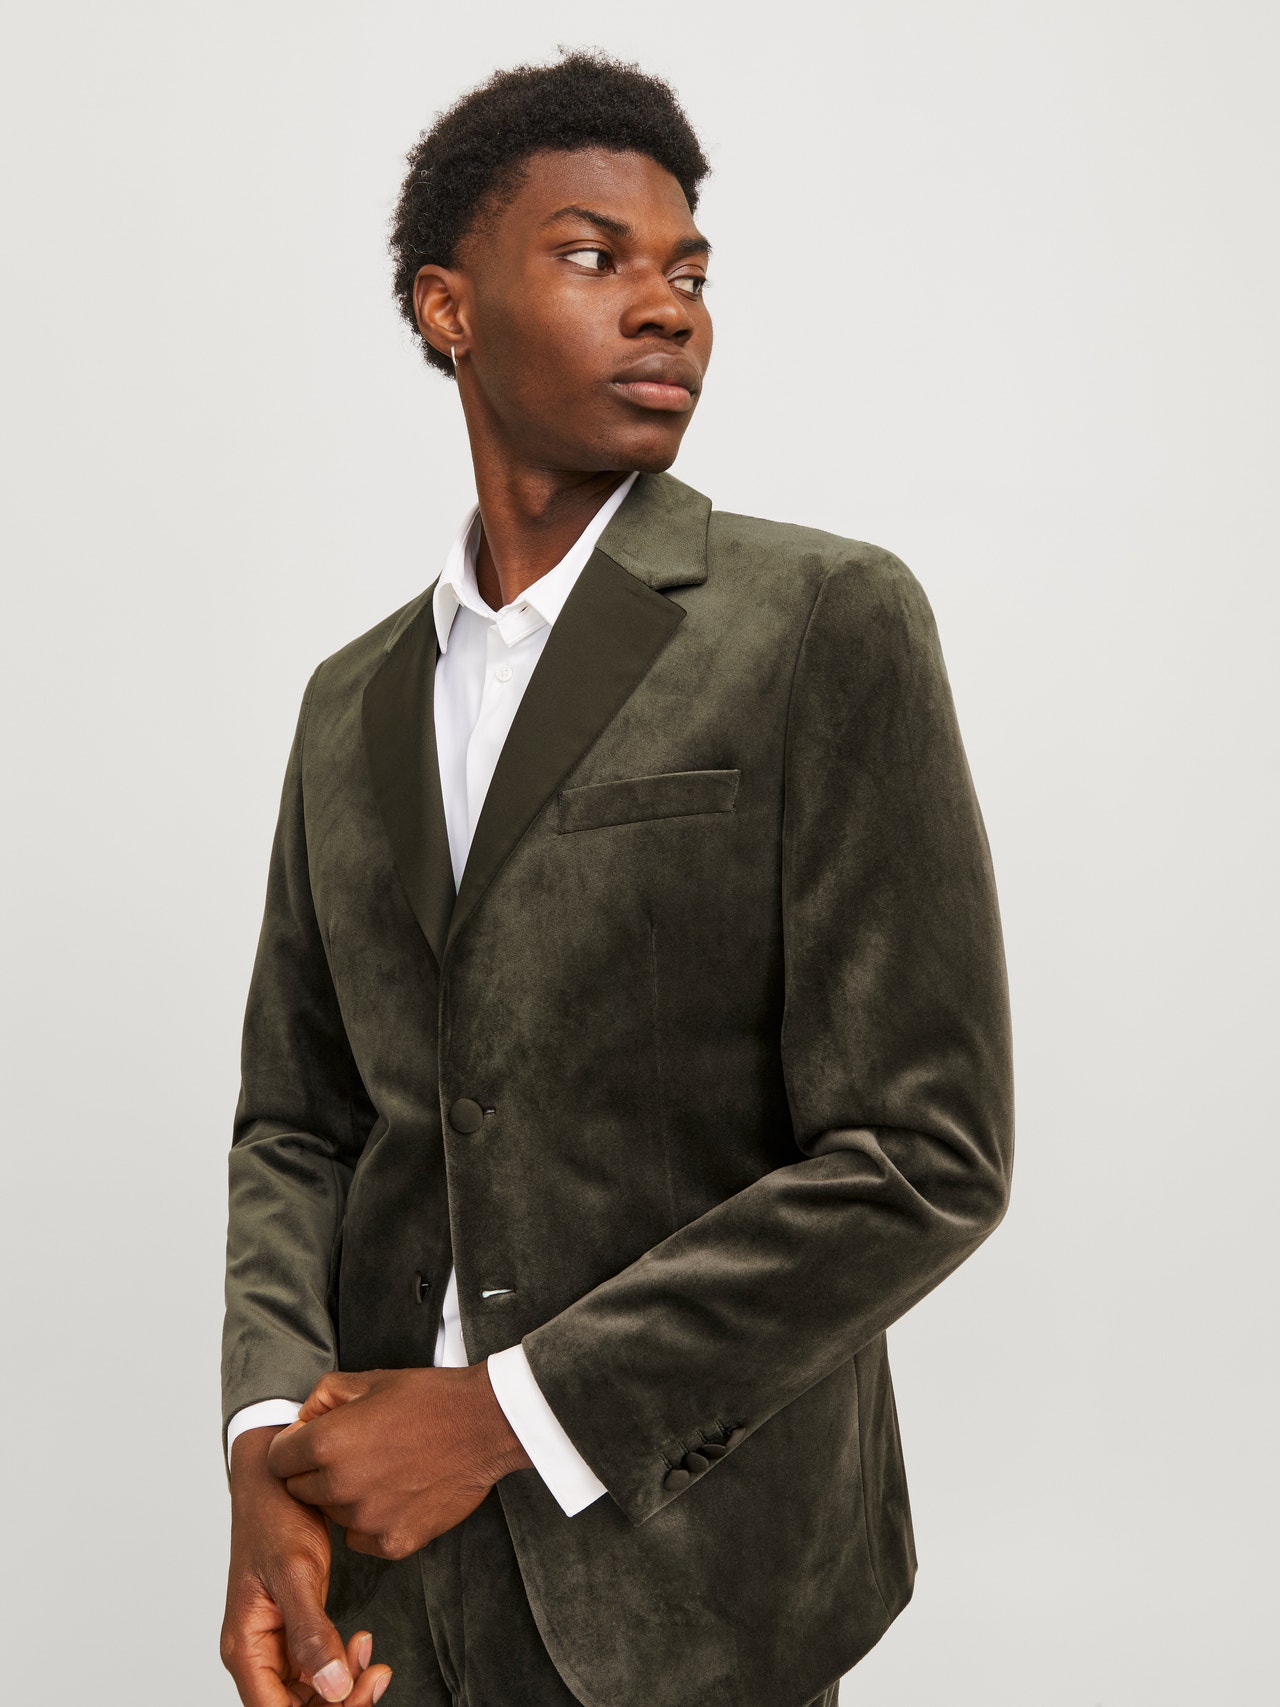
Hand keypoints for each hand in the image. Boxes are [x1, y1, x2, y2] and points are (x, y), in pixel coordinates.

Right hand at [222, 1425, 393, 1704]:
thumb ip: (311, 1632)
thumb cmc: (275, 1515)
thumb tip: (334, 1688)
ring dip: (344, 1686)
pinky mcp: (295, 1625)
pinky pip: (317, 1665)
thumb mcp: (295, 1571)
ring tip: (373, 1656)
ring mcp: (276, 1640)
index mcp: (245, 1646)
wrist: (278, 1476)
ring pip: (309, 1693)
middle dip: (338, 1703)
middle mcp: (256, 1651)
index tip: (357, 1696)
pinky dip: (343, 1661)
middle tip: (377, 1676)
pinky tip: (363, 1640)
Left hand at [266, 1364, 532, 1558]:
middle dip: (315, 1473)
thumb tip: (302, 1421)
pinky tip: (397, 1492)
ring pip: (331, 1515)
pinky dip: (371, 1520)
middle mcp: (340, 1486)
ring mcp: (366, 1519)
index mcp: (328, 1443)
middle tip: (352, 1453)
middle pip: (299, 1490)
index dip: (291, 1448)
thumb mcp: (370, 1380)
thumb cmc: (430, 1399)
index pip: (277, 1460)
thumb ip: (323, 1397)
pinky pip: (361, 1537)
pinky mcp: (392, 1542)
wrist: (484, 1425)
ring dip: (344, 1497)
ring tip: (381, 1469)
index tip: (309, 1443)